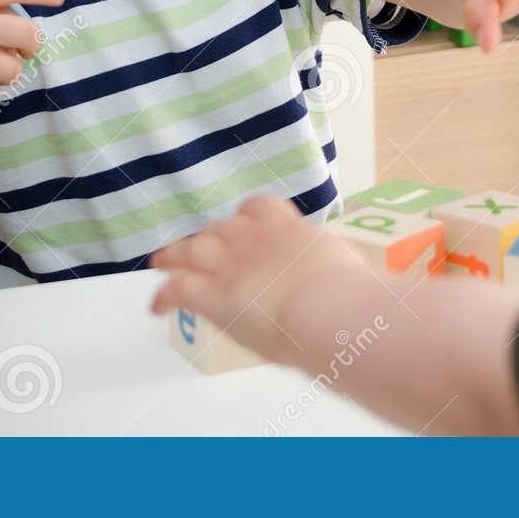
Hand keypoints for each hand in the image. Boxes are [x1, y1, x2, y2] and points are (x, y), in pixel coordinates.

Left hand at [149, 195, 366, 362]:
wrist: (329, 308)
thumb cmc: (349, 294)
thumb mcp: (347, 270)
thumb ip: (339, 272)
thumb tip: (361, 289)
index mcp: (288, 228)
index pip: (259, 208)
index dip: (247, 216)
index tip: (242, 223)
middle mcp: (254, 238)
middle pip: (221, 228)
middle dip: (208, 237)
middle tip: (194, 247)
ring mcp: (229, 263)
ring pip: (191, 250)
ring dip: (174, 255)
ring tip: (160, 262)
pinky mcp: (212, 293)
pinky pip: (177, 288)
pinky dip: (164, 296)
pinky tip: (156, 309)